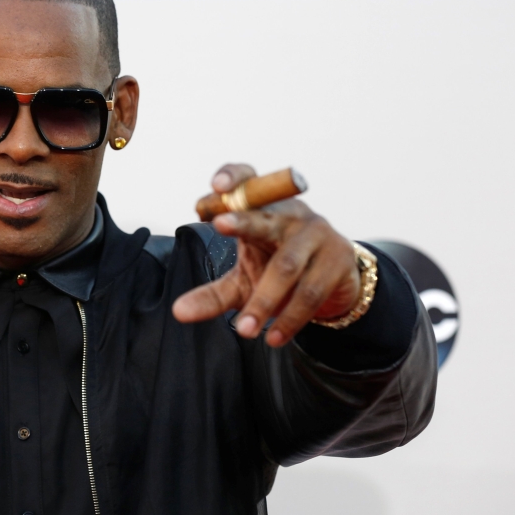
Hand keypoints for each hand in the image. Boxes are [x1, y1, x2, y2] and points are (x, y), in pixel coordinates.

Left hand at [172, 164, 360, 346]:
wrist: (334, 283)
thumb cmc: (278, 270)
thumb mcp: (242, 280)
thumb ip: (211, 295)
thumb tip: (178, 312)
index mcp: (262, 210)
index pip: (247, 181)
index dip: (232, 177)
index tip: (215, 186)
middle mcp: (289, 216)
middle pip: (265, 217)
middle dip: (243, 220)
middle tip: (219, 223)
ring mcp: (316, 235)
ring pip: (286, 265)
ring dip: (264, 300)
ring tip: (243, 330)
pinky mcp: (337, 261)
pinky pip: (310, 291)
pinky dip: (290, 318)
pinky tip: (273, 337)